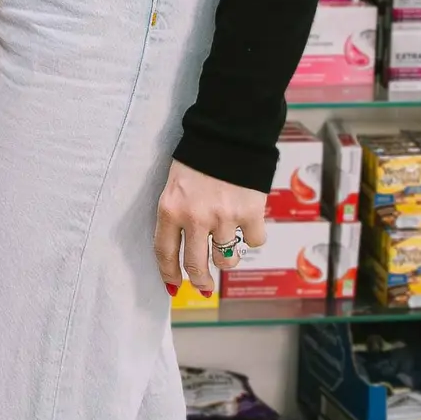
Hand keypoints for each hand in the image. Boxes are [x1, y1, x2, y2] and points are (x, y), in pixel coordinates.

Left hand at [155, 162, 268, 295]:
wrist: (230, 133)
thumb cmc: (198, 157)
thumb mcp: (175, 185)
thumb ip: (177, 215)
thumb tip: (183, 250)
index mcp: (171, 209)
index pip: (165, 253)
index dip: (169, 274)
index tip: (174, 286)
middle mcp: (196, 218)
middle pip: (196, 266)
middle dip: (201, 282)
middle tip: (205, 286)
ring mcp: (225, 217)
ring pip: (227, 259)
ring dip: (228, 257)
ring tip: (228, 244)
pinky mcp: (251, 213)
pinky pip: (255, 241)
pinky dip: (253, 236)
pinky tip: (249, 224)